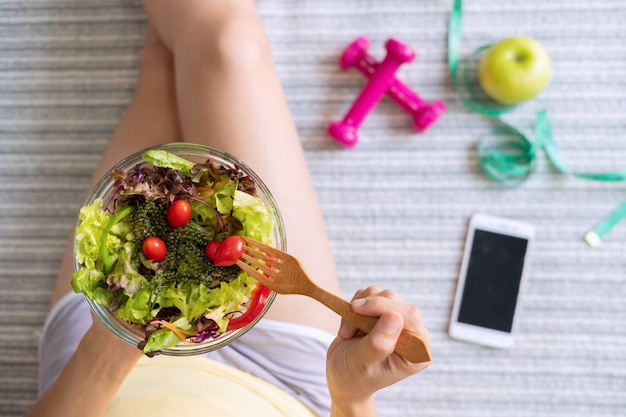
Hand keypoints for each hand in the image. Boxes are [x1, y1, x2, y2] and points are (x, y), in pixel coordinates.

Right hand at [326, 286, 430, 409]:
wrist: (340, 377)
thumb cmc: (352, 376)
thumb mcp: (363, 362)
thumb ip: (379, 342)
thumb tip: (395, 316)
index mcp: (416, 352)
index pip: (410, 316)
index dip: (385, 307)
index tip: (359, 309)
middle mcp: (412, 334)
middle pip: (395, 300)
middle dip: (368, 310)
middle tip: (349, 330)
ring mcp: (397, 322)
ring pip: (382, 294)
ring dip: (359, 310)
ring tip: (350, 334)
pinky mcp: (383, 312)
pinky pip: (370, 294)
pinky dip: (355, 307)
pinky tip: (351, 328)